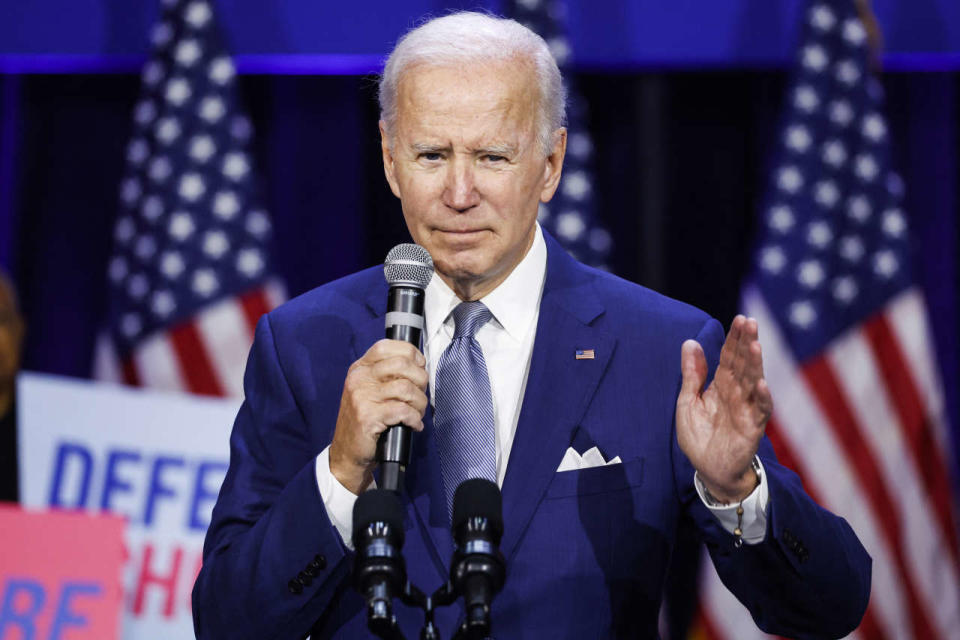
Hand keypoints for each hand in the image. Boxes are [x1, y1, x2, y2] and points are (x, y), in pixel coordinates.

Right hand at [330, 339, 428, 493]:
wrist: (346, 453)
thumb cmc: (365, 421)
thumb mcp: (369, 391)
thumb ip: (387, 376)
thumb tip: (419, 366)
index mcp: (360, 369)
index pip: (387, 346)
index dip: (410, 353)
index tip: (420, 366)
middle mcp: (359, 379)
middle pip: (402, 364)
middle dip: (421, 380)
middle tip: (420, 395)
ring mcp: (362, 397)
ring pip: (406, 388)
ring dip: (420, 403)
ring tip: (417, 413)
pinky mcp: (368, 417)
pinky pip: (403, 411)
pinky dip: (414, 419)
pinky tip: (413, 425)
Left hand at [676, 316, 772, 502]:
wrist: (708, 470)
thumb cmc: (700, 436)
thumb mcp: (687, 401)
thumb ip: (691, 374)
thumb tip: (690, 342)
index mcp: (722, 384)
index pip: (730, 356)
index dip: (734, 338)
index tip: (740, 319)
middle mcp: (737, 393)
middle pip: (744, 364)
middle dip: (747, 343)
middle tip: (750, 322)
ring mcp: (747, 408)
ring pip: (754, 382)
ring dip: (756, 364)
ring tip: (755, 346)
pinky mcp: (753, 427)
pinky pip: (759, 410)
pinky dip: (762, 397)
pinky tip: (761, 384)